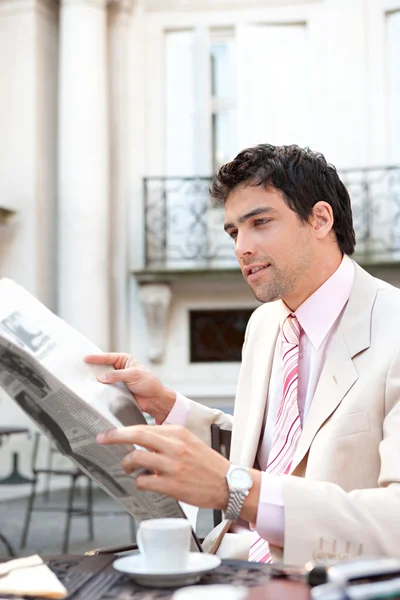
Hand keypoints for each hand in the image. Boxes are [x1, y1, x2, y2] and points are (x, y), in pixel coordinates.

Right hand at [84, 353, 175, 422]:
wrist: (154, 400)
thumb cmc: (149, 383)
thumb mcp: (133, 375)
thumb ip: (117, 375)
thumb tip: (102, 377)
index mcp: (125, 360)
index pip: (108, 357)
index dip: (96, 358)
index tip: (86, 358)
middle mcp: (120, 369)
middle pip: (103, 367)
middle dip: (93, 368)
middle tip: (81, 368)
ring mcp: (117, 380)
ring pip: (103, 379)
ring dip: (96, 380)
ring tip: (84, 379)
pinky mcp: (116, 391)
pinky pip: (106, 389)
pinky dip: (100, 390)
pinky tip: (93, 390)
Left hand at [97, 425, 230, 509]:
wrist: (228, 484)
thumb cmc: (207, 464)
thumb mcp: (189, 442)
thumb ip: (167, 439)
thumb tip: (142, 440)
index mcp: (178, 433)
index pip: (144, 427)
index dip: (123, 430)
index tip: (110, 433)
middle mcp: (175, 446)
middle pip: (137, 436)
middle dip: (115, 437)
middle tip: (103, 439)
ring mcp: (172, 466)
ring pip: (137, 459)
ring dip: (127, 464)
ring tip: (128, 468)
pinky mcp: (172, 485)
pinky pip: (144, 481)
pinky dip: (139, 482)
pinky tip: (144, 482)